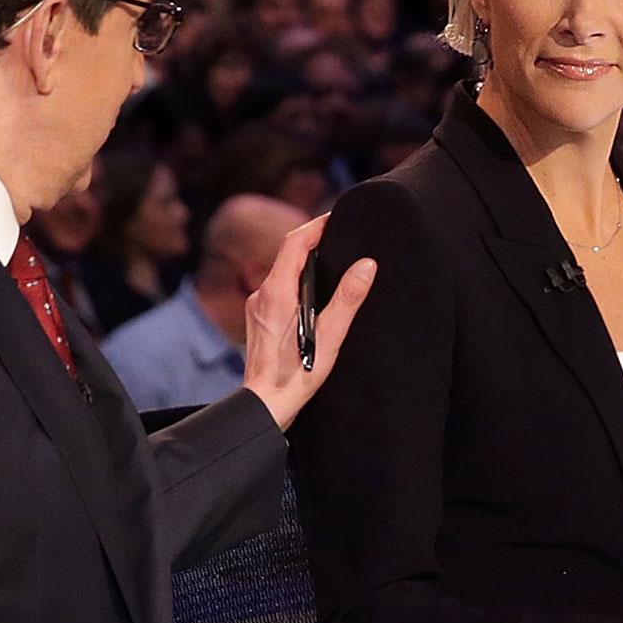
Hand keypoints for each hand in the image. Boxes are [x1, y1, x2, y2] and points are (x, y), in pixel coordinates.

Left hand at [240, 215, 375, 430]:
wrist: (264, 406)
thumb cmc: (295, 377)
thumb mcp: (330, 337)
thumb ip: (347, 299)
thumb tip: (366, 266)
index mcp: (276, 293)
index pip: (295, 242)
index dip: (316, 225)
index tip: (336, 217)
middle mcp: (261, 295)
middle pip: (287, 254)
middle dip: (312, 241)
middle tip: (339, 236)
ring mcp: (257, 308)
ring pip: (282, 273)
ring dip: (304, 263)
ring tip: (331, 262)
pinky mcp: (258, 321)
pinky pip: (278, 289)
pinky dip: (296, 282)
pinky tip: (313, 296)